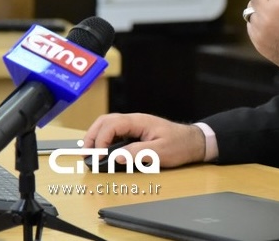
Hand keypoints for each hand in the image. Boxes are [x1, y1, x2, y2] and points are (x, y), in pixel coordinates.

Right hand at [83, 113, 205, 167]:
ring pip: (108, 125)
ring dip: (96, 137)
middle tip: (85, 154)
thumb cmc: (180, 144)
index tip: (99, 156)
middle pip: (105, 121)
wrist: (193, 141)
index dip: (101, 140)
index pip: (112, 125)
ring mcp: (134, 125)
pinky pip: (115, 132)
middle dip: (92, 136)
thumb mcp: (161, 152)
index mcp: (139, 121)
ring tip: (90, 153)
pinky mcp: (135, 132)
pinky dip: (104, 139)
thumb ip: (139, 153)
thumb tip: (118, 158)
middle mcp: (134, 120)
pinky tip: (101, 150)